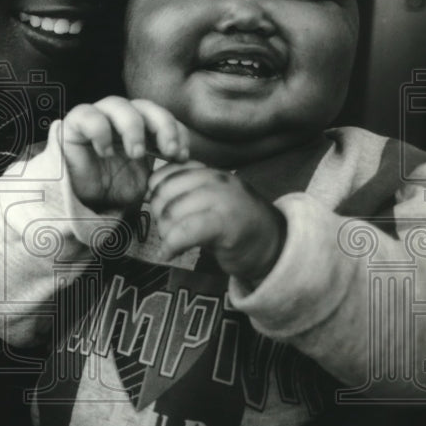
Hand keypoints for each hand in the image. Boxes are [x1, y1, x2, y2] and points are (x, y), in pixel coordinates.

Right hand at [61, 97, 188, 211]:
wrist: (80, 202)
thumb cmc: (112, 189)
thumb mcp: (145, 182)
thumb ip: (164, 170)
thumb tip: (189, 166)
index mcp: (140, 128)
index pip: (164, 118)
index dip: (177, 132)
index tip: (181, 156)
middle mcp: (119, 118)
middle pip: (145, 106)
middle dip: (162, 126)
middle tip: (168, 151)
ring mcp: (97, 117)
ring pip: (118, 104)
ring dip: (133, 127)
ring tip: (136, 154)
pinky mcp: (74, 124)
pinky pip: (87, 114)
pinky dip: (100, 130)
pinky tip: (105, 152)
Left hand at [147, 162, 286, 283]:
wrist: (276, 246)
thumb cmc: (237, 225)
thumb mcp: (211, 199)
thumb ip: (186, 191)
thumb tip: (150, 194)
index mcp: (210, 171)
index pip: (165, 173)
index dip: (155, 194)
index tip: (161, 211)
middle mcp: (216, 179)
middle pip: (165, 193)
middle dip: (158, 216)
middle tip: (167, 233)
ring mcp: (223, 199)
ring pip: (173, 212)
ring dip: (165, 233)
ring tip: (172, 244)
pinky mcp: (226, 223)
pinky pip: (185, 231)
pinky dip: (172, 245)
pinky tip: (170, 254)